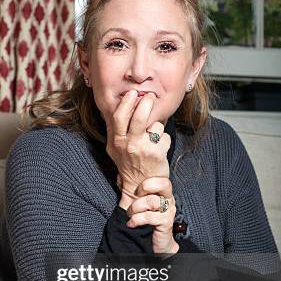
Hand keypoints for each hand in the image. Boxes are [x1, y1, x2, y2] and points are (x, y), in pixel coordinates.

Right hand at [106, 90, 170, 205]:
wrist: (139, 186)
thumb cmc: (128, 163)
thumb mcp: (115, 147)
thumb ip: (116, 129)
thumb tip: (122, 106)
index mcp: (116, 142)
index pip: (118, 117)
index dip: (126, 103)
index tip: (132, 93)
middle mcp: (128, 145)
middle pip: (138, 117)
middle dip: (146, 103)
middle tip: (151, 96)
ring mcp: (143, 149)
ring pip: (155, 125)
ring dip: (157, 128)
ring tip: (153, 137)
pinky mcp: (157, 154)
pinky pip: (165, 137)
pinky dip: (164, 141)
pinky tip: (159, 149)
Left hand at [126, 176, 178, 255]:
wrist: (153, 244)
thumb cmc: (145, 222)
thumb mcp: (137, 203)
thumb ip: (132, 191)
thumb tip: (120, 177)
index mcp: (163, 193)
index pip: (161, 178)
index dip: (148, 181)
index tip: (136, 189)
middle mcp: (168, 199)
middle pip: (164, 184)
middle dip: (145, 187)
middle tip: (136, 195)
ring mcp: (168, 210)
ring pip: (152, 201)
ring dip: (136, 207)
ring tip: (130, 214)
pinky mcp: (166, 222)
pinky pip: (149, 216)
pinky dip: (137, 219)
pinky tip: (132, 223)